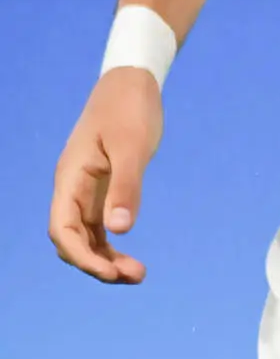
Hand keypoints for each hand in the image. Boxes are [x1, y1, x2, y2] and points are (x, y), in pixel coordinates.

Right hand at [48, 69, 163, 283]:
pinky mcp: (103, 189)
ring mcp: (86, 191)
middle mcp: (72, 189)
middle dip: (97, 263)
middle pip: (72, 240)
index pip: (63, 229)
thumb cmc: (130, 109)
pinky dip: (112, 244)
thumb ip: (126, 186)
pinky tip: (131, 258)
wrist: (132, 82)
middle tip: (135, 275)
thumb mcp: (132, 146)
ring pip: (86, 237)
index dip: (81, 256)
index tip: (109, 272)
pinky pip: (99, 226)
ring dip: (106, 258)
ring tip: (138, 275)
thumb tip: (120, 229)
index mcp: (70, 179)